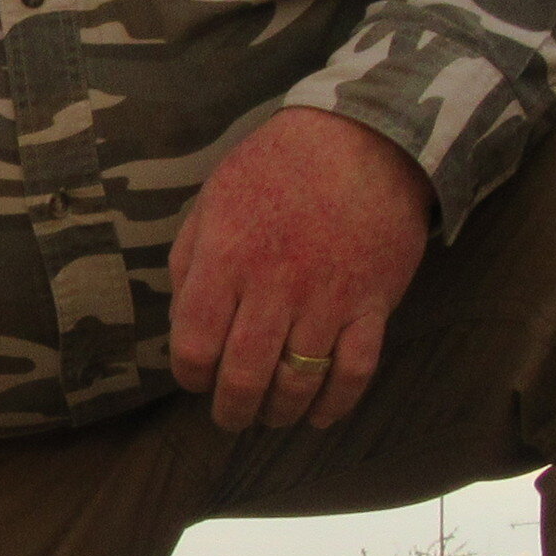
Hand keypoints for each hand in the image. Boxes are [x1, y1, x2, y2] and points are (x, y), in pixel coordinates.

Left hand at [165, 109, 432, 430]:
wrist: (365, 138)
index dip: (190, 375)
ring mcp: (327, 298)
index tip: (195, 378)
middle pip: (244, 376)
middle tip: (231, 417)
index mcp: (225, 259)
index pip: (194, 345)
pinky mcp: (373, 304)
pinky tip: (319, 415)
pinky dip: (336, 403)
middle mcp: (274, 286)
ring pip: (298, 382)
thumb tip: (182, 322)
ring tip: (271, 417)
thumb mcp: (213, 200)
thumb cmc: (277, 167)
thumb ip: (189, 262)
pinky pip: (354, 371)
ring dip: (279, 412)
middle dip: (232, 409)